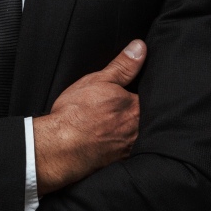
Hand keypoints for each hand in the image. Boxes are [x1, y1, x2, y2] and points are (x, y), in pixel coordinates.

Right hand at [33, 39, 144, 194]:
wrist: (60, 148)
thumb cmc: (77, 113)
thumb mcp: (99, 80)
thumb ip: (123, 65)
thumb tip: (140, 47)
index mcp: (136, 108)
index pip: (151, 98)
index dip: (141, 93)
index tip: (132, 91)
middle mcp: (138, 130)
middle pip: (147, 118)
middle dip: (137, 113)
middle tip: (118, 109)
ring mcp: (129, 149)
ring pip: (137, 135)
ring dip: (129, 130)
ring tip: (112, 125)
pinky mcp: (119, 163)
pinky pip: (126, 152)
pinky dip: (120, 145)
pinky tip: (107, 141)